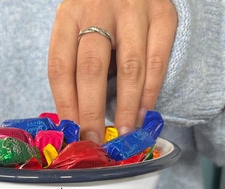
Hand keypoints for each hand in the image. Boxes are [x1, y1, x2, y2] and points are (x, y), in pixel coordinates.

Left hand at [48, 0, 176, 143]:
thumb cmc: (98, 12)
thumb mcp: (75, 27)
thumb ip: (74, 62)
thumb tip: (74, 114)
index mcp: (68, 16)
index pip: (61, 68)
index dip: (66, 104)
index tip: (72, 131)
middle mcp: (98, 9)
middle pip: (91, 70)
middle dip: (92, 112)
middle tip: (94, 140)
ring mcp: (133, 10)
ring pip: (129, 68)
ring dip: (126, 107)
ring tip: (124, 134)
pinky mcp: (162, 15)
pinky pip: (157, 61)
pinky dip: (151, 92)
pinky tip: (144, 113)